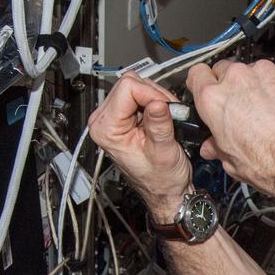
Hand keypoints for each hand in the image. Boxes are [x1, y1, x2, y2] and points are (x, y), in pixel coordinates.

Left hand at [87, 73, 192, 221]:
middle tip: (168, 115)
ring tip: (166, 120)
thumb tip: (158, 103)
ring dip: (157, 99)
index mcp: (107, 129)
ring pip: (137, 86)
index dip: (152, 94)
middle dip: (154, 96)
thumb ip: (159, 125)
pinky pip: (140, 95)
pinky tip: (161, 119)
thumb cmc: (161, 181)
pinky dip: (155, 103)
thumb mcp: (164, 152)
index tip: (166, 109)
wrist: (165, 191)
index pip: (128, 87)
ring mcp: (114, 118)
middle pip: (131, 83)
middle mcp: (105, 121)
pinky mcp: (124, 116)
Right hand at [186, 60, 274, 198]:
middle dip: (231, 86)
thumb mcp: (232, 161)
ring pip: (255, 71)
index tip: (206, 88)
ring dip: (258, 86)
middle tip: (240, 108)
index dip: (201, 83)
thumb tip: (213, 147)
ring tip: (268, 112)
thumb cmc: (270, 165)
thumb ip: (217, 146)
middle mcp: (238, 80)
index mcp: (215, 99)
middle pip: (226, 70)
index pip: (197, 75)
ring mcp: (266, 74)